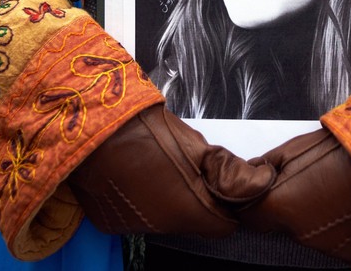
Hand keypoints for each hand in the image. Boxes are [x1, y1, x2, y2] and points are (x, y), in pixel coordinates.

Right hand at [68, 103, 274, 236]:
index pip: (224, 226)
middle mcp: (161, 228)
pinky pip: (137, 215)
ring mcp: (132, 225)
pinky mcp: (108, 220)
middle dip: (198, 199)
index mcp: (189, 212)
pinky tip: (136, 172)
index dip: (229, 204)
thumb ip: (231, 172)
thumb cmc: (143, 130)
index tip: (222, 183)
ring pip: (166, 219)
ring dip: (170, 199)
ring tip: (160, 164)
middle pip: (194, 222)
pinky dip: (142, 199)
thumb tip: (260, 183)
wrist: (90, 123)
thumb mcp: (197, 145)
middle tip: (191, 165)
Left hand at [239, 128, 350, 266]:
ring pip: (311, 234)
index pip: (251, 217)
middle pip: (283, 226)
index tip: (268, 192)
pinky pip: (339, 242)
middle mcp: (302, 235)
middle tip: (312, 183)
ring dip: (317, 218)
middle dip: (291, 208)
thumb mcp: (297, 147)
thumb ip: (267, 165)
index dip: (257, 203)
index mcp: (282, 207)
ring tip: (338, 191)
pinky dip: (343, 228)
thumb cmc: (347, 150)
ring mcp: (330, 248)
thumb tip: (251, 173)